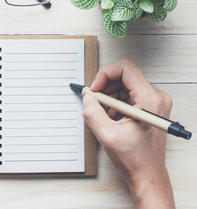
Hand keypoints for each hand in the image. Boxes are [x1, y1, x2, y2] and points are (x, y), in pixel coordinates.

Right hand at [83, 59, 174, 208]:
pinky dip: (116, 104)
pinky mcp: (150, 108)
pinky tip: (112, 118)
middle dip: (105, 88)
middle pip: (124, 76)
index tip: (95, 89)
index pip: (125, 68)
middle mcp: (156, 97)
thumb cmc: (134, 158)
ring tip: (105, 115)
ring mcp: (154, 102)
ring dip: (110, 97)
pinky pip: (128, 95)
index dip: (105, 75)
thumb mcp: (106, 135)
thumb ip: (93, 113)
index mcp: (149, 100)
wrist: (147, 173)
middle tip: (95, 102)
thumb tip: (87, 98)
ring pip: (125, 86)